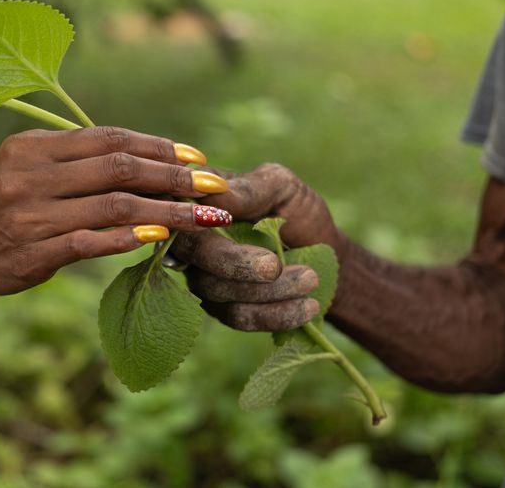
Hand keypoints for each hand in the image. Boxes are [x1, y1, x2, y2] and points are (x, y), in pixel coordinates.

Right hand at [0, 126, 229, 297]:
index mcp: (35, 145)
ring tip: (203, 217)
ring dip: (166, 211)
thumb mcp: (28, 166)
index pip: (110, 138)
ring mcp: (32, 213)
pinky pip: (91, 241)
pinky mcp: (33, 251)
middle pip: (120, 168)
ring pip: (114, 205)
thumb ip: (78, 160)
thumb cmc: (0, 204)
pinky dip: (128, 238)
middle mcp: (33, 173)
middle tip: (214, 186)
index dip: (159, 147)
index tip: (197, 158)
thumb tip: (145, 161)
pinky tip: (159, 238)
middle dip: (174, 177)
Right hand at [172, 163, 342, 330]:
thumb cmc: (298, 212)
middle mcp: (191, 239)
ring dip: (266, 290)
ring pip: (217, 290)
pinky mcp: (221, 308)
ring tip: (310, 279)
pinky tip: (306, 307)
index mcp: (199, 201)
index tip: (224, 219)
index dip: (192, 216)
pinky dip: (274, 314)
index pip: (179, 206)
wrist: (325, 253)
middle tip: (274, 266)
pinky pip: (237, 317)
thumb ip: (248, 188)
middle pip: (194, 252)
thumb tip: (210, 187)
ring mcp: (202, 275)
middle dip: (234, 263)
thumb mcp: (281, 188)